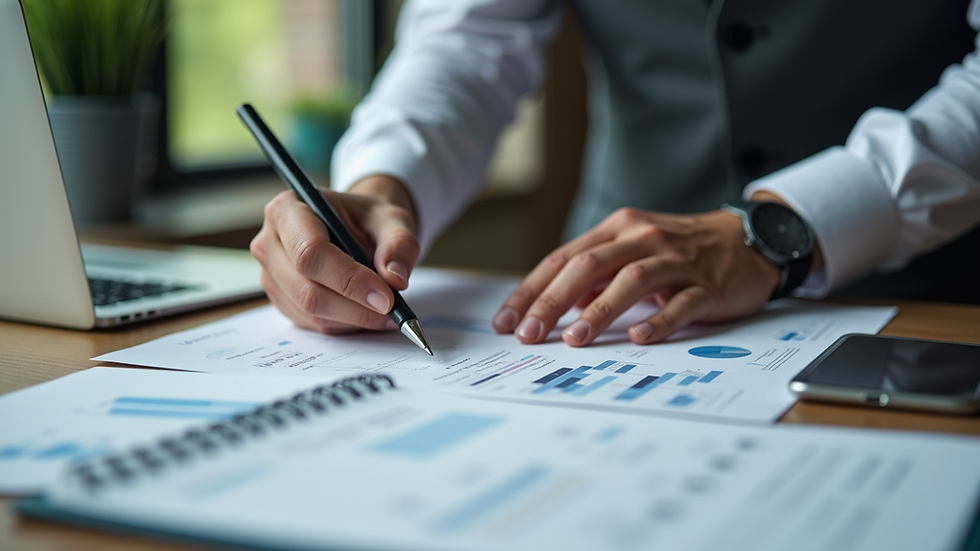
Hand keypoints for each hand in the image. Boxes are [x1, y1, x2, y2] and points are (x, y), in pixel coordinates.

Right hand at [250, 175, 420, 333]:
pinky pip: (312, 323)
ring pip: (310, 312)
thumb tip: (395, 278)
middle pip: (306, 289)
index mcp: (288, 209)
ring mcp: (271, 275)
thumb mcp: (392, 220)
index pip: (311, 252)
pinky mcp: (281, 299)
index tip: (386, 297)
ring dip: (353, 319)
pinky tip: (366, 312)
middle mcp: (270, 243)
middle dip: (354, 307)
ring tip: (386, 312)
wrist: (355, 227)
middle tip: (391, 311)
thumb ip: (399, 244)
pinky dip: (345, 324)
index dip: (349, 279)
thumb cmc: (367, 219)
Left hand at [491, 207, 782, 345]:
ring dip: (599, 311)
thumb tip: (560, 305)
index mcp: (618, 230)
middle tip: (530, 334)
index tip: (507, 320)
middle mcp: (643, 239)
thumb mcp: (633, 253)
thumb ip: (597, 275)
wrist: (749, 240)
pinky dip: (658, 321)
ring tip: (576, 339)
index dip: (532, 290)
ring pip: (631, 280)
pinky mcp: (708, 285)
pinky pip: (681, 303)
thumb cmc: (681, 250)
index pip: (564, 258)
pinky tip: (639, 337)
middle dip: (553, 301)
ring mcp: (677, 261)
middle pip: (588, 266)